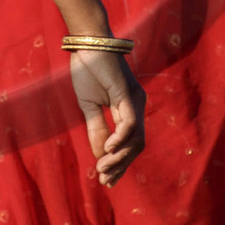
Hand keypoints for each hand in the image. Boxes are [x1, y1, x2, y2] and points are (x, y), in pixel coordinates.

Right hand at [68, 50, 144, 186]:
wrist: (86, 43)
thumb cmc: (88, 70)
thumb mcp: (89, 106)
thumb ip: (97, 129)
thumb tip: (99, 155)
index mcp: (129, 108)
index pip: (131, 143)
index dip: (120, 164)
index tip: (107, 180)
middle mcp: (137, 105)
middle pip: (137, 145)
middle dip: (121, 165)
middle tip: (104, 179)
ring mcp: (134, 99)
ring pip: (135, 138)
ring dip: (119, 157)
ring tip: (103, 167)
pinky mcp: (126, 93)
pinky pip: (128, 122)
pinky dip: (119, 138)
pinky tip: (107, 148)